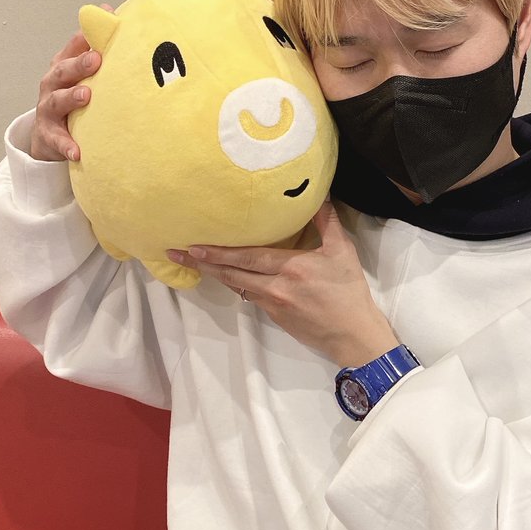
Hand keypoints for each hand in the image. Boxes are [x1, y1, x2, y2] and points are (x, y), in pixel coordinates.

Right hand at [30, 9, 111, 161]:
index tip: (106, 22)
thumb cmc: (73, 97)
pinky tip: (78, 152)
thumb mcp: (83, 74)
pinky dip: (66, 145)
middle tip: (97, 60)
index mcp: (63, 66)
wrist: (49, 136)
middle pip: (62, 70)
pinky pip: (57, 140)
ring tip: (86, 96)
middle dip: (79, 64)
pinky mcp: (48, 135)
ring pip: (56, 101)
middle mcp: (52, 84)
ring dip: (70, 98)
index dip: (88, 35)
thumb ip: (95, 48)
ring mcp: (48, 109)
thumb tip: (110, 11)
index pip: (74, 46)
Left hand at [168, 201, 399, 366]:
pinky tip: (224, 275)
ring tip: (191, 263)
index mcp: (292, 268)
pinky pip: (249, 295)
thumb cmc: (349, 291)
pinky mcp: (274, 317)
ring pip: (237, 286)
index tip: (196, 246)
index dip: (220, 252)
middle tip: (177, 253)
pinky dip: (234, 283)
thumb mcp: (342, 251)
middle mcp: (276, 287)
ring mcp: (272, 304)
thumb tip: (318, 195)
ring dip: (214, 274)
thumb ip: (326, 222)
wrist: (352, 334)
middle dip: (203, 263)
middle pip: (232, 273)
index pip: (248, 257)